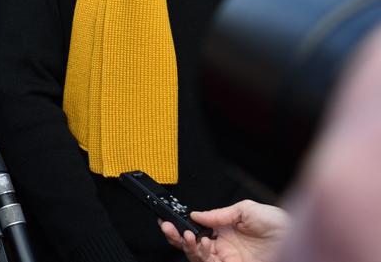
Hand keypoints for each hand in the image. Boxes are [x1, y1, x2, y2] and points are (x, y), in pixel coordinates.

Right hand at [160, 200, 288, 261]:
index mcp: (225, 229)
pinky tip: (201, 243)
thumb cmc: (281, 227)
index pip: (197, 229)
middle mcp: (224, 246)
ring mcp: (227, 259)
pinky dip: (200, 255)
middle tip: (166, 226)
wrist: (300, 243)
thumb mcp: (248, 210)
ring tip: (188, 235)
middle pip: (192, 244)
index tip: (171, 218)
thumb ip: (220, 212)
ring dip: (187, 245)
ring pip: (196, 256)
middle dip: (176, 235)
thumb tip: (197, 214)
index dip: (182, 225)